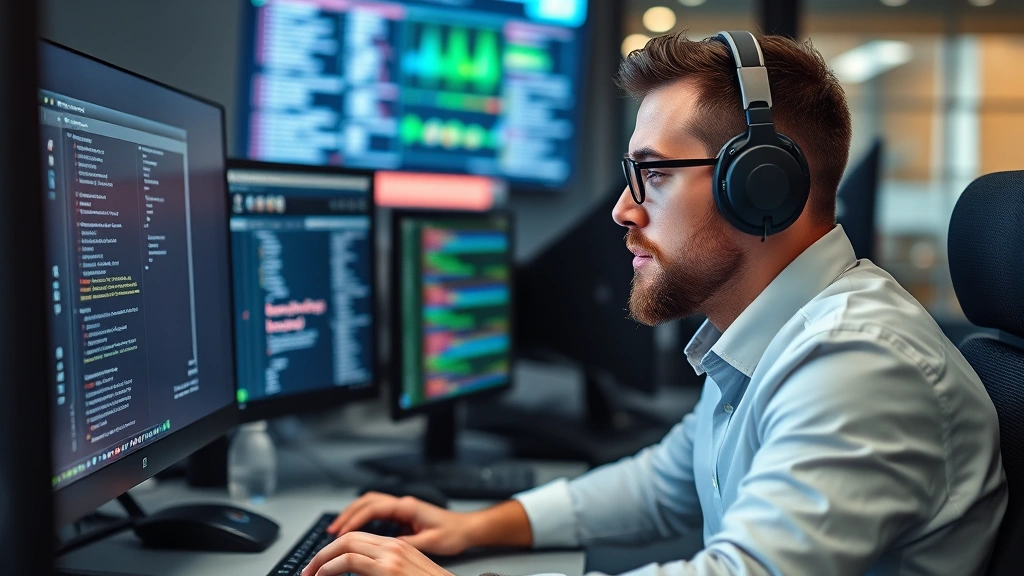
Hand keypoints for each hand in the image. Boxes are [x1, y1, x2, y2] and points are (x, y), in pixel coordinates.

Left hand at [302, 531, 452, 575]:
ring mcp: (391, 558)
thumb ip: (383, 571)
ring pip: (346, 547)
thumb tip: (358, 573)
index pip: (359, 538)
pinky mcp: (389, 571)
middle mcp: (394, 547)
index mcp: (398, 546)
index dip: (336, 549)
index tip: (321, 564)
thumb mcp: (406, 573)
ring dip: (322, 560)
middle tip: (308, 569)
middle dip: (323, 553)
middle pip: (349, 538)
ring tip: (311, 574)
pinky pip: (350, 563)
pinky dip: (331, 568)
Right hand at [327, 492, 472, 555]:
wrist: (468, 527)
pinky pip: (375, 511)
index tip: (339, 535)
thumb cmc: (454, 533)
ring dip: (351, 515)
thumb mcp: (431, 542)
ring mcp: (402, 507)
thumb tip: (385, 549)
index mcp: (407, 507)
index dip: (353, 521)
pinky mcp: (403, 514)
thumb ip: (408, 544)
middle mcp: (402, 503)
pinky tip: (354, 532)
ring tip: (336, 532)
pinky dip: (361, 518)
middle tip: (330, 533)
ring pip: (369, 504)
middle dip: (345, 516)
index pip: (372, 509)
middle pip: (366, 502)